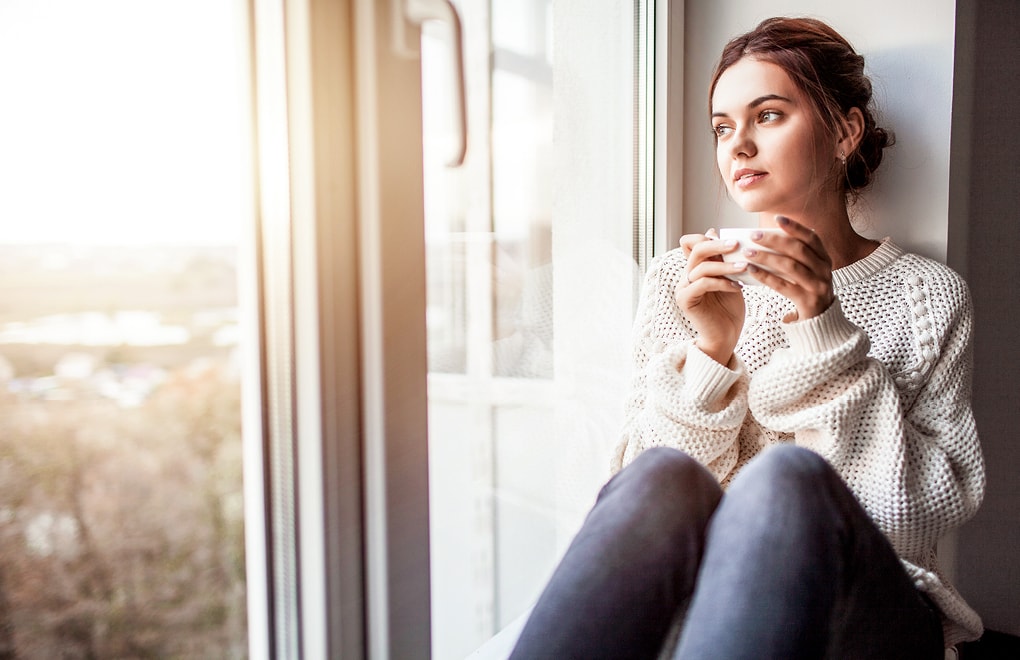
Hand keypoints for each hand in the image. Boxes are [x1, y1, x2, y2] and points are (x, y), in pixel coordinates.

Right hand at [676, 229, 746, 364]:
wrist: (725, 337)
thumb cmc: (729, 310)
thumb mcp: (730, 279)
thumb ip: (723, 259)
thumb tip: (713, 231)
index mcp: (694, 269)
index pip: (691, 243)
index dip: (707, 237)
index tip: (732, 239)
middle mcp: (685, 276)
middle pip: (696, 250)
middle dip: (718, 245)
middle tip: (738, 244)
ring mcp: (683, 288)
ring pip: (701, 267)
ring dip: (725, 265)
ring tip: (745, 266)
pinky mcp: (686, 300)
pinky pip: (703, 284)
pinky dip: (722, 282)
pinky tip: (737, 287)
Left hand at [739, 216, 834, 320]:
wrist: (821, 319)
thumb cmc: (807, 288)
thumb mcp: (809, 270)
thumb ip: (795, 255)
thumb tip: (766, 237)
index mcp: (825, 258)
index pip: (812, 238)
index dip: (795, 227)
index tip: (777, 218)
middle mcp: (824, 270)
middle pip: (798, 250)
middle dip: (775, 241)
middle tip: (754, 235)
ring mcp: (817, 286)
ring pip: (790, 267)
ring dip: (767, 257)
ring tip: (748, 252)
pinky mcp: (807, 301)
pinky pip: (782, 286)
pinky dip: (765, 276)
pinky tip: (751, 270)